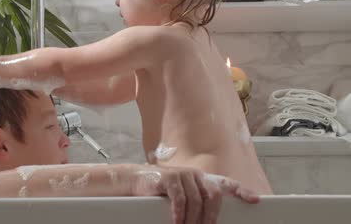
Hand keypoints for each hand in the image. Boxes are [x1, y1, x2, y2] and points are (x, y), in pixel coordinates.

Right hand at [131, 166, 258, 223]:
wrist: (137, 180)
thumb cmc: (161, 191)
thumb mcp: (182, 195)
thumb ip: (196, 201)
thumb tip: (208, 220)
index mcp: (201, 179)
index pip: (225, 183)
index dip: (241, 191)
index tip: (255, 200)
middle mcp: (195, 175)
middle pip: (213, 196)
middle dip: (211, 216)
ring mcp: (182, 175)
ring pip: (196, 201)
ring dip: (193, 219)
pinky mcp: (169, 178)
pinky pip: (180, 199)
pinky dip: (179, 213)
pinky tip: (177, 221)